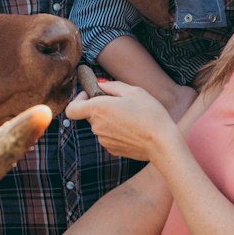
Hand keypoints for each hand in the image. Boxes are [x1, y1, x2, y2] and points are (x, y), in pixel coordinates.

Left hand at [65, 81, 181, 161]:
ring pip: (101, 126)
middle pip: (90, 114)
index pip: (72, 108)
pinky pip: (109, 136)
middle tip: (120, 103)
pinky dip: (117, 131)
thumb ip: (112, 86)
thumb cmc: (150, 114)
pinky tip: (133, 129)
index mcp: (98, 109)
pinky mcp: (112, 150)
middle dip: (100, 107)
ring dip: (110, 119)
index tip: (92, 94)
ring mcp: (104, 140)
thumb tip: (100, 84)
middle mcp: (96, 126)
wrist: (162, 143)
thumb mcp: (134, 91)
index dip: (79, 99)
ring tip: (131, 116)